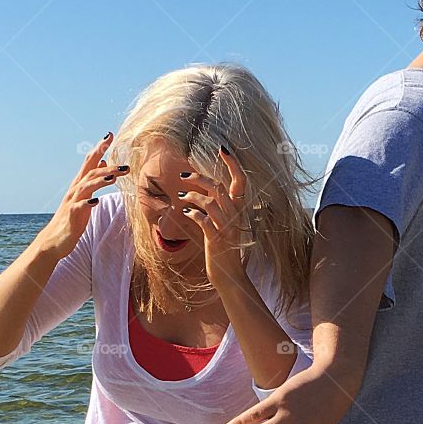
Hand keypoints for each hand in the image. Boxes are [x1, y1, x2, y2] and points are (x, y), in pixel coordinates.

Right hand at [35, 132, 127, 260]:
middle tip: (123, 160)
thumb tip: (104, 162)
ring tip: (115, 177)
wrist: (54, 240)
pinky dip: (87, 203)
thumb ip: (93, 180)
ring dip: (100, 180)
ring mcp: (72, 202)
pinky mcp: (71, 216)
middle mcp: (75, 190)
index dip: (99, 148)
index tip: (110, 135)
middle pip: (90, 172)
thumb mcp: (85, 196)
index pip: (90, 162)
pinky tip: (96, 201)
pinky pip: (79, 207)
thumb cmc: (72, 219)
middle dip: (106, 164)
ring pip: (86, 186)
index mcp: (79, 185)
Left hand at [176, 147, 249, 285]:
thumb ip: (218, 207)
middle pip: (217, 187)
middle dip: (198, 178)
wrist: (230, 275)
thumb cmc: (224, 249)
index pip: (241, 180)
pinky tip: (185, 212)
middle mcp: (236, 216)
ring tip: (181, 196)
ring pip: (209, 202)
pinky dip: (192, 213)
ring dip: (191, 195)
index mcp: (240, 210)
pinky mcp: (216, 240)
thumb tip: (203, 190)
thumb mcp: (225, 225)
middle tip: (183, 175)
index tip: (222, 148)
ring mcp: (227, 228)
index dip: (233, 163)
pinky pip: (202, 220)